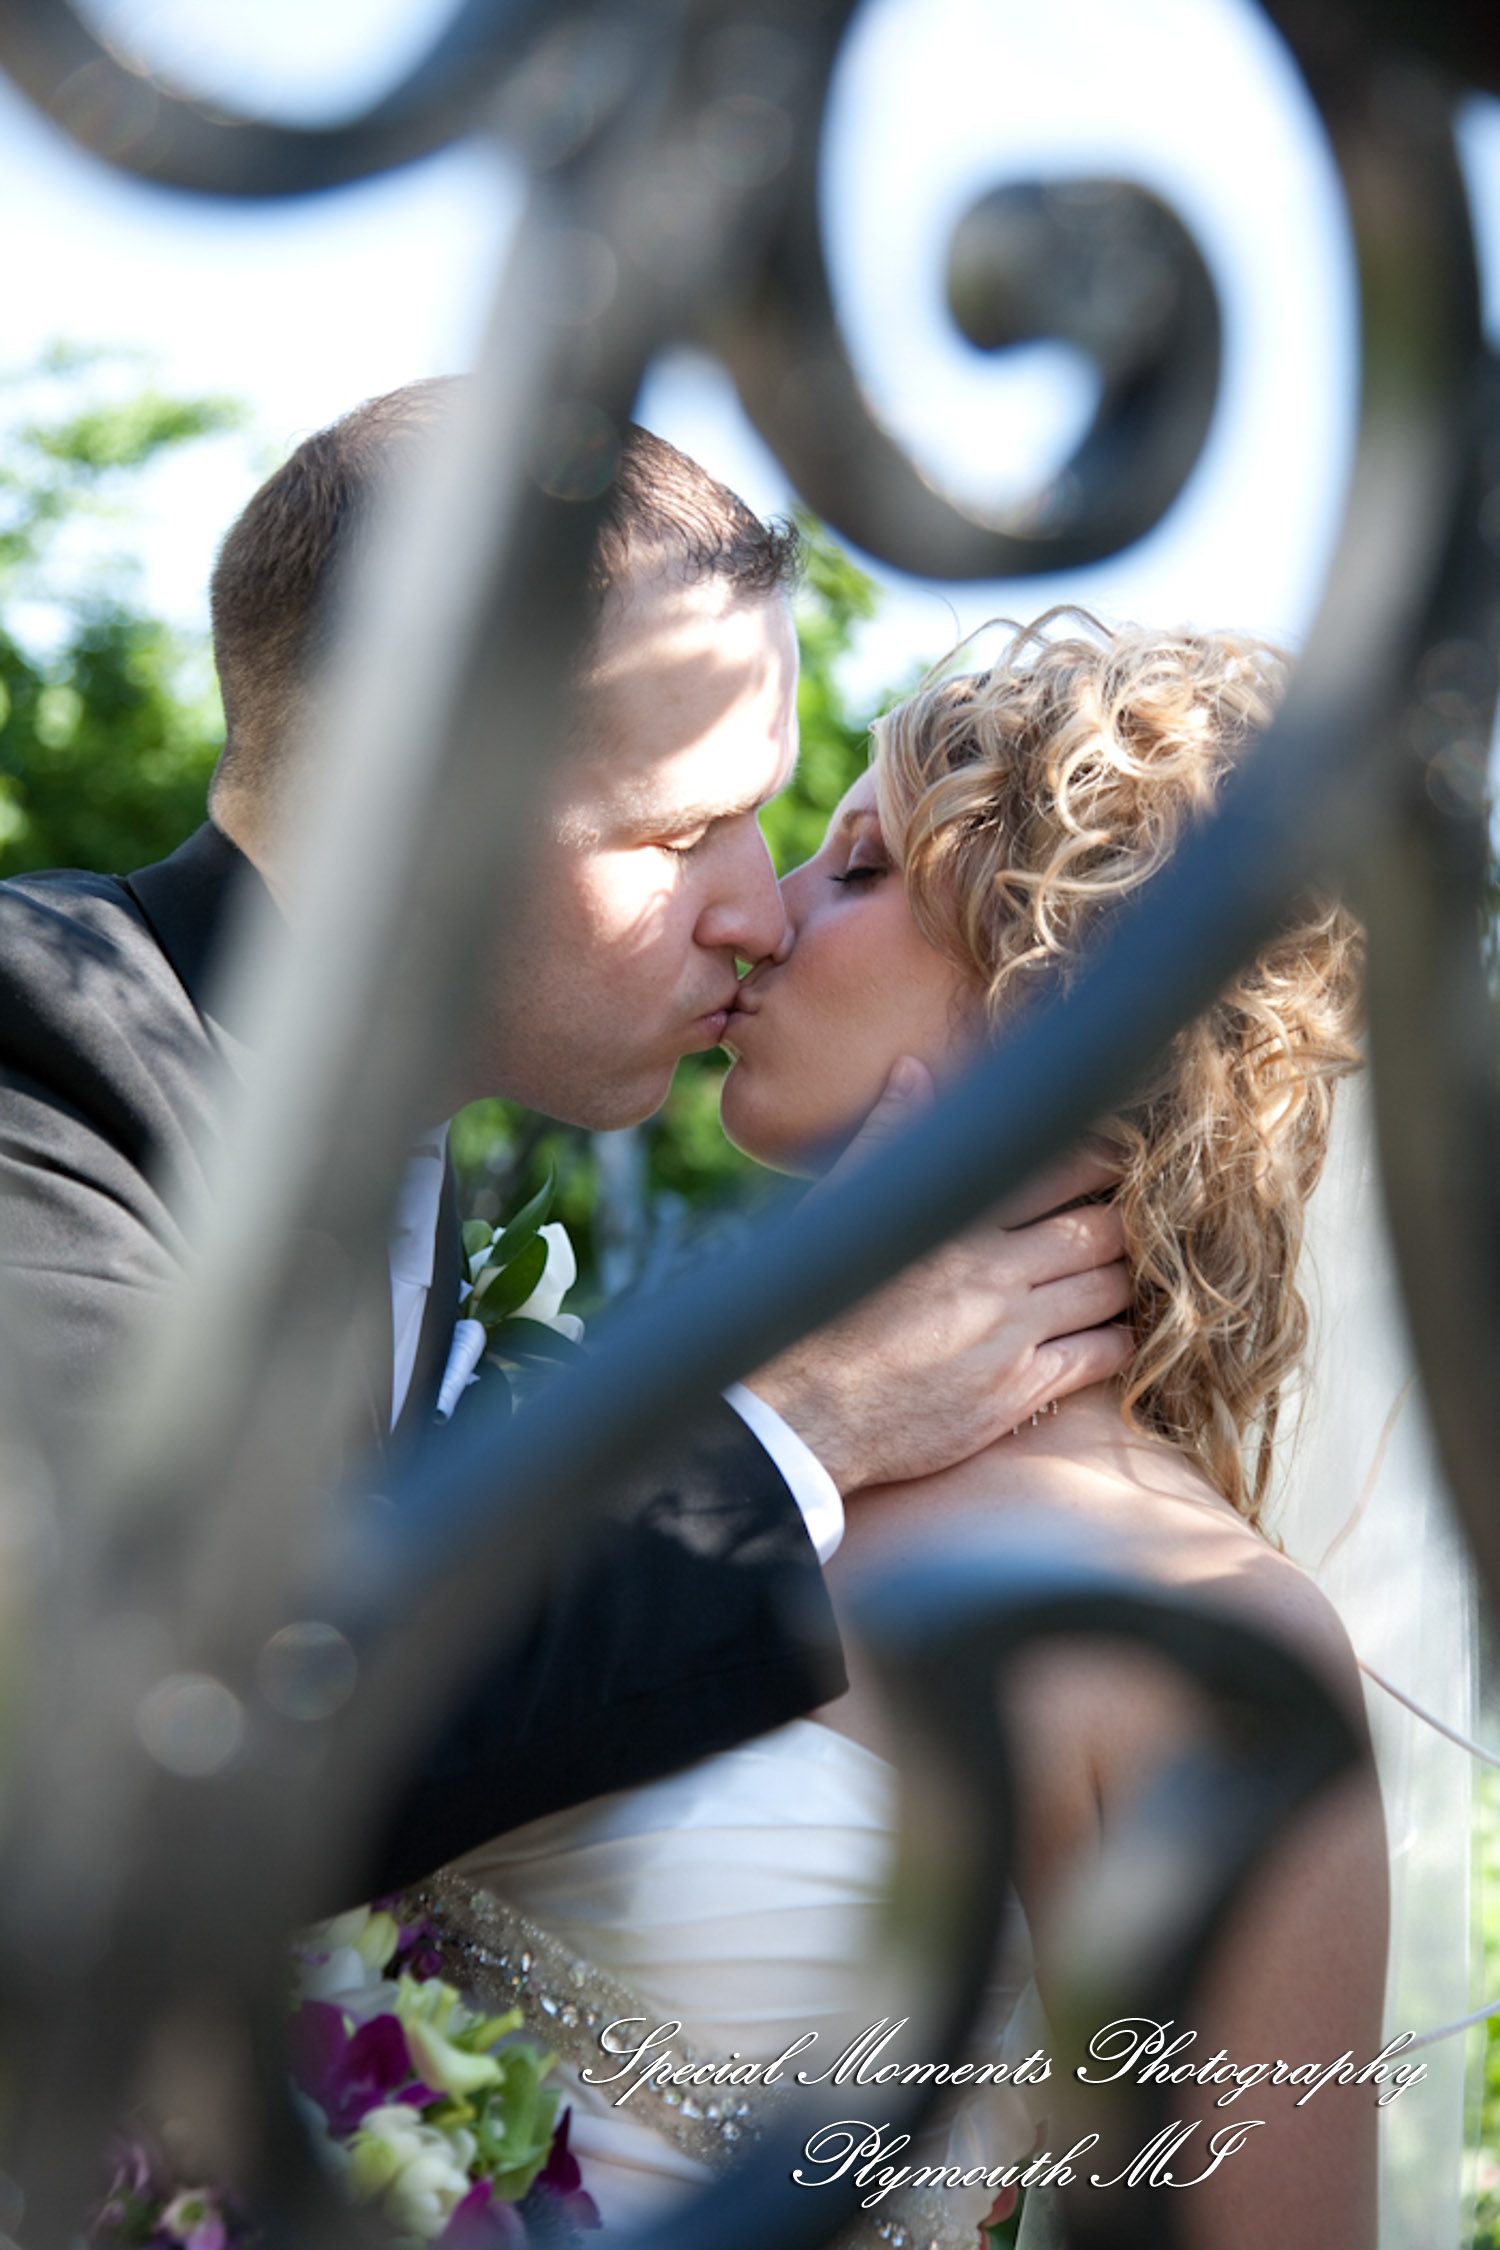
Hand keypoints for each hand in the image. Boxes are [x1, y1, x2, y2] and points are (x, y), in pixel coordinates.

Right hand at [745, 1056, 1131, 1493]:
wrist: (798, 1413)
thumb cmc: (812, 1305)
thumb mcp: (838, 1211)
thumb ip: (886, 1138)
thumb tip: (914, 1071)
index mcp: (951, 1219)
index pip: (1053, 1166)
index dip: (1100, 1156)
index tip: (1118, 1153)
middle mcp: (989, 1271)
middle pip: (1100, 1227)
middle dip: (1127, 1216)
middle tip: (1140, 1212)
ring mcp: (1010, 1334)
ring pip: (1109, 1287)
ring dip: (1125, 1275)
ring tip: (1122, 1268)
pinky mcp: (1018, 1391)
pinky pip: (1101, 1353)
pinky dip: (1120, 1336)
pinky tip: (1113, 1329)